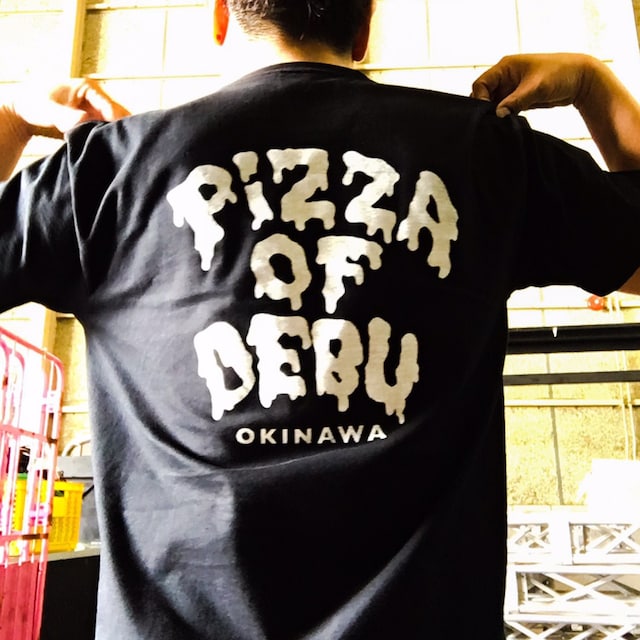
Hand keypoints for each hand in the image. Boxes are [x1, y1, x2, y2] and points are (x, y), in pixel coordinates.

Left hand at [10, 77, 130, 138]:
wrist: (25, 110)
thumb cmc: (34, 104)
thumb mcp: (48, 109)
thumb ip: (65, 115)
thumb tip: (84, 121)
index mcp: (88, 87)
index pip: (110, 106)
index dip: (116, 122)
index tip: (118, 137)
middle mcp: (96, 97)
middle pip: (118, 114)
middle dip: (121, 128)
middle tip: (124, 145)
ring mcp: (96, 109)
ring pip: (115, 123)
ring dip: (116, 134)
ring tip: (120, 148)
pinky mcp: (94, 120)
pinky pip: (107, 129)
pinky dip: (110, 138)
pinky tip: (111, 148)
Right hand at [471, 53, 594, 116]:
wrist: (581, 79)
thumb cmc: (561, 74)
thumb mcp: (536, 88)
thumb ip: (515, 101)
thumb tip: (498, 114)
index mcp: (506, 67)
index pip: (481, 84)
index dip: (480, 99)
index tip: (488, 113)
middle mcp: (506, 76)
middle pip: (484, 95)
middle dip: (486, 108)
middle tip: (493, 121)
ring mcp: (512, 88)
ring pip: (493, 104)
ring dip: (495, 114)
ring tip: (501, 124)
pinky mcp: (518, 99)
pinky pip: (504, 110)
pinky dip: (504, 117)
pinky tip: (507, 124)